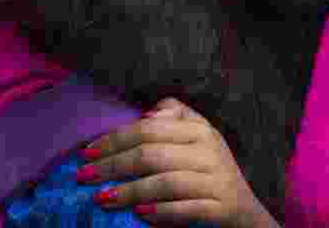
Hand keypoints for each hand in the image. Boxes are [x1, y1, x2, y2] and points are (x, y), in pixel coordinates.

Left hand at [77, 98, 276, 227]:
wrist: (243, 209)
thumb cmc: (210, 168)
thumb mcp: (198, 134)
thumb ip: (175, 115)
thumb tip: (146, 112)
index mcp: (200, 130)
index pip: (149, 129)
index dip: (115, 139)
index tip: (88, 151)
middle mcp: (208, 151)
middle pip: (152, 154)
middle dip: (113, 165)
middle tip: (84, 175)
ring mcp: (216, 181)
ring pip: (166, 183)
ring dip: (130, 191)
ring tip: (102, 198)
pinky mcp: (220, 208)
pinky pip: (186, 209)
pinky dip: (161, 212)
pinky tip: (138, 215)